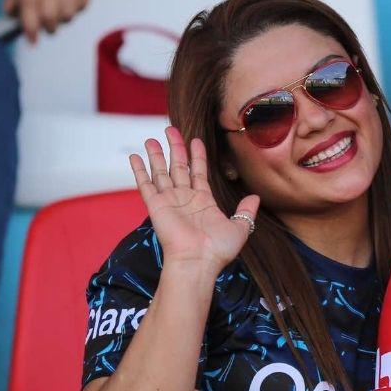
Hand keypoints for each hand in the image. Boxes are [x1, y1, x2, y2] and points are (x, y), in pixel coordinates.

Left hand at [3, 0, 95, 42]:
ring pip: (68, 18)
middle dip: (47, 25)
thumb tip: (9, 14)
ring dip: (62, 14)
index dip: (30, 32)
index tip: (32, 40)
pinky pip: (80, 9)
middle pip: (51, 23)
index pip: (30, 18)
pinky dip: (75, 5)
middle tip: (45, 19)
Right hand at [129, 127, 259, 268]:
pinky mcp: (156, 206)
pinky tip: (135, 156)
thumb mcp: (240, 228)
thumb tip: (256, 197)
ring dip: (156, 155)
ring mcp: (169, 201)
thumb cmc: (218, 250)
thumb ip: (245, 211)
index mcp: (203, 201)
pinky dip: (139, 170)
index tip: (195, 140)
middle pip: (178, 167)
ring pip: (160, 172)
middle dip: (175, 148)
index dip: (197, 156)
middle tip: (170, 129)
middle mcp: (184, 198)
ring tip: (151, 138)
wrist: (198, 262)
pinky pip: (145, 184)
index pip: (198, 171)